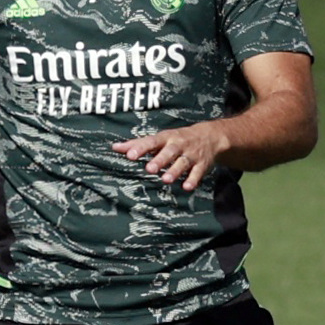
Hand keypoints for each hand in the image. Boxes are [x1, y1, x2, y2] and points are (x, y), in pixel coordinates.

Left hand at [113, 120, 228, 190]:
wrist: (209, 136)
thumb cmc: (176, 139)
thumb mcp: (159, 138)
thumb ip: (137, 144)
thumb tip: (115, 147)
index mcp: (166, 138)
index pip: (152, 142)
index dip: (141, 148)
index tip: (130, 155)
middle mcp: (178, 145)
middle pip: (169, 152)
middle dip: (160, 160)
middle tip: (149, 169)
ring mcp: (191, 155)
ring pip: (183, 162)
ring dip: (175, 171)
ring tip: (165, 179)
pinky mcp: (202, 164)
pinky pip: (198, 172)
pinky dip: (193, 179)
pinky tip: (186, 187)